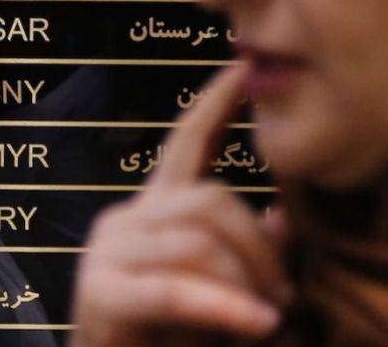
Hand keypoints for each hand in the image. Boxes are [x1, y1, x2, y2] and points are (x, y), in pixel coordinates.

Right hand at [70, 67, 291, 346]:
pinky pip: (176, 290)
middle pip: (209, 200)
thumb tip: (281, 219)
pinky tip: (258, 324)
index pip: (185, 143)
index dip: (214, 105)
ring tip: (268, 318)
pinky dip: (224, 309)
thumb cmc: (174, 339)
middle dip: (259, 246)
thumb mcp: (226, 289)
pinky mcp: (101, 293)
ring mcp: (108, 252)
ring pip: (198, 241)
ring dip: (244, 283)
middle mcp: (127, 220)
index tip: (242, 69)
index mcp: (155, 211)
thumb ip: (249, 252)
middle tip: (286, 295)